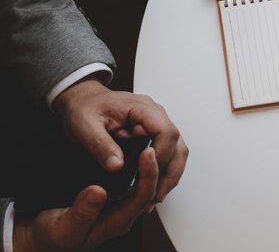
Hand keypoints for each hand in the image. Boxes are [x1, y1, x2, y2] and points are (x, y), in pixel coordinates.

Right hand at [13, 147, 158, 251]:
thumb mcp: (64, 228)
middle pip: (147, 187)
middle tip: (150, 142)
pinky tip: (130, 148)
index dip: (148, 175)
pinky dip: (131, 162)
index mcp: (118, 222)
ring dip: (143, 162)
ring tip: (144, 141)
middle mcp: (122, 212)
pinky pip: (127, 177)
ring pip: (139, 181)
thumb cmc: (53, 236)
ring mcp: (117, 203)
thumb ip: (82, 213)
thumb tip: (98, 192)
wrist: (40, 233)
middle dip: (152, 165)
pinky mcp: (108, 193)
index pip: (142, 197)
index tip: (147, 153)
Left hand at [53, 76, 188, 204]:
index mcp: (143, 108)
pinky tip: (154, 186)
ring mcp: (156, 126)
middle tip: (157, 194)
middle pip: (178, 145)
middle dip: (170, 172)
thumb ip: (101, 145)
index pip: (167, 133)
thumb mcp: (85, 126)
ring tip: (157, 196)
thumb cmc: (85, 108)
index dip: (161, 156)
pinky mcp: (153, 136)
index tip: (147, 174)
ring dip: (170, 175)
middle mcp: (155, 115)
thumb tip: (117, 165)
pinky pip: (168, 154)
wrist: (83, 101)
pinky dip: (164, 172)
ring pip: (177, 152)